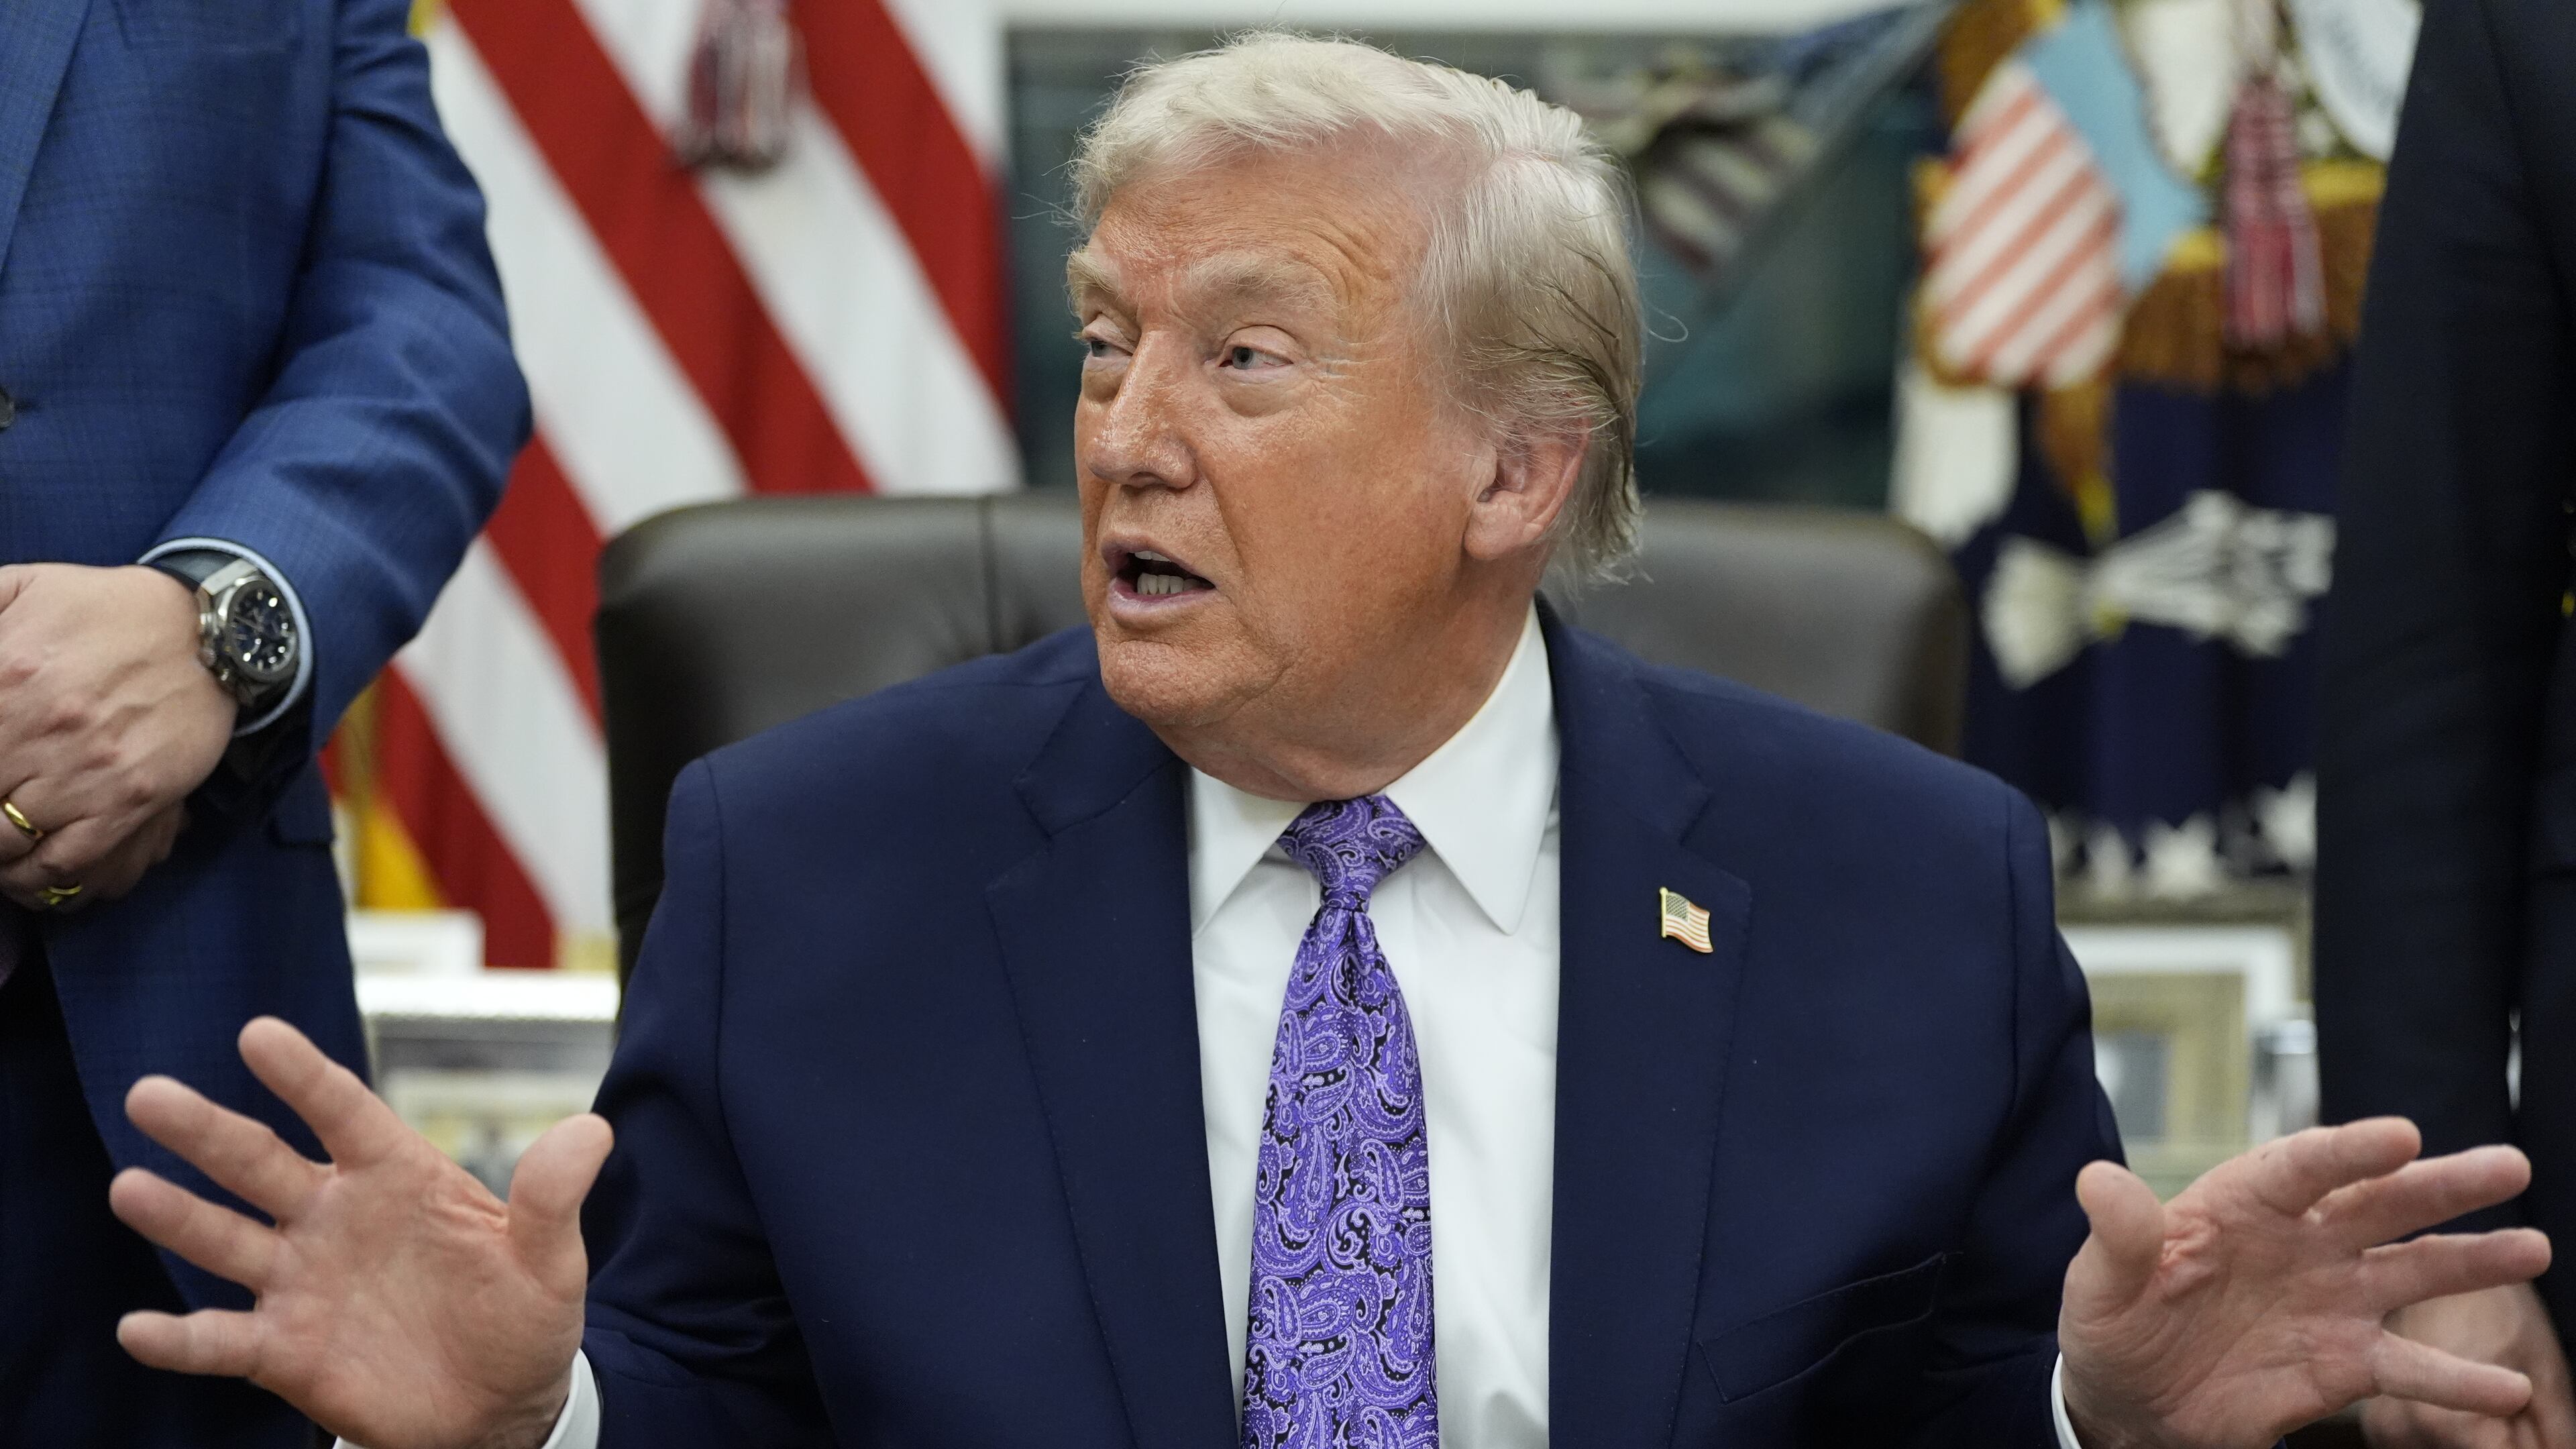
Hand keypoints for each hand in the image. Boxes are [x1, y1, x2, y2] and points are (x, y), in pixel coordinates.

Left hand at [0, 563, 233, 909]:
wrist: (210, 635)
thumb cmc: (110, 611)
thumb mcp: (23, 587)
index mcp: (3, 676)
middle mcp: (38, 730)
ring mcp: (86, 771)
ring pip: (7, 843)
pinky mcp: (131, 800)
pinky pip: (66, 861)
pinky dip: (35, 879)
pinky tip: (24, 873)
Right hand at [109, 1017, 610, 1448]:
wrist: (502, 1409)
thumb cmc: (523, 1319)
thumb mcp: (551, 1259)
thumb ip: (554, 1197)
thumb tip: (593, 1130)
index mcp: (398, 1176)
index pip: (345, 1112)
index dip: (303, 1075)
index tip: (257, 1034)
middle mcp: (335, 1217)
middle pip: (262, 1163)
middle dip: (206, 1130)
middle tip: (149, 1094)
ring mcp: (303, 1281)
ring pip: (227, 1239)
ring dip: (177, 1217)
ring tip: (128, 1187)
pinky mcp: (285, 1350)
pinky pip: (223, 1341)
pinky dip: (180, 1339)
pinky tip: (138, 1329)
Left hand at [2059, 1119, 2551, 1448]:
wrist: (2130, 1403)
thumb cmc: (2114, 1327)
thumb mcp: (2099, 1284)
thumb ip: (2117, 1235)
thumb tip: (2096, 1179)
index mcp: (2241, 1204)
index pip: (2301, 1166)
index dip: (2349, 1149)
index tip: (2402, 1134)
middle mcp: (2301, 1241)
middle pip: (2380, 1203)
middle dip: (2443, 1184)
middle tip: (2510, 1165)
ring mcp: (2333, 1299)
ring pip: (2414, 1271)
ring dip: (2474, 1261)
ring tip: (2532, 1247)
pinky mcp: (2346, 1363)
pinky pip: (2410, 1369)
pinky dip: (2458, 1379)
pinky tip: (2506, 1386)